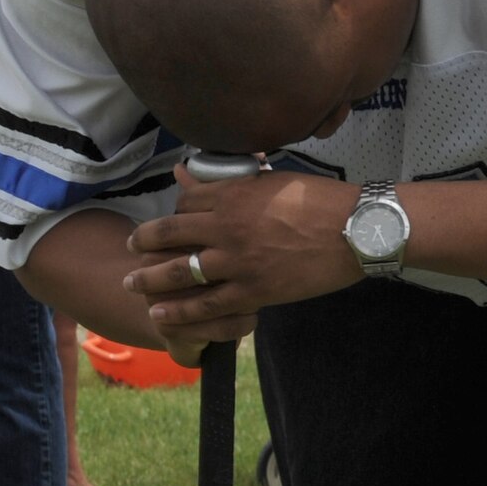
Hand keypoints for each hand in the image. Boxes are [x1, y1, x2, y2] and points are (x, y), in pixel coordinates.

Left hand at [121, 166, 362, 362]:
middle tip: (130, 248)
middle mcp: (227, 226)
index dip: (173, 210)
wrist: (357, 230)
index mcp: (234, 194)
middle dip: (142, 242)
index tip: (170, 221)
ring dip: (149, 279)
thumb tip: (195, 171)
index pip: (186, 202)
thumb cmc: (323, 200)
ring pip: (178, 271)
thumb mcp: (274, 180)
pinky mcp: (253, 291)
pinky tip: (160, 313)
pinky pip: (206, 305)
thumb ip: (234, 179)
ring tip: (131, 283)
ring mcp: (237, 262)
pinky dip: (180, 311)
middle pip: (168, 233)